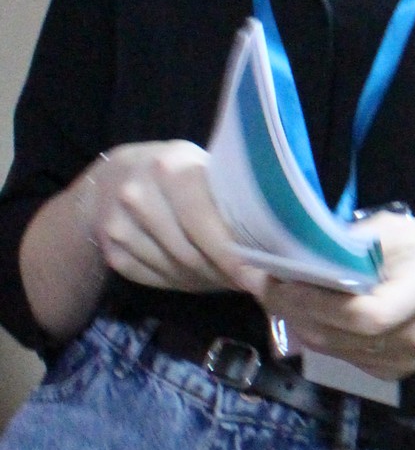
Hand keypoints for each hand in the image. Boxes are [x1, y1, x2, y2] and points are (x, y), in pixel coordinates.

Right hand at [89, 141, 248, 295]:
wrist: (113, 176)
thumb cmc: (175, 173)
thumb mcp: (202, 171)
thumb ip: (227, 201)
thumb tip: (269, 250)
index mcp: (168, 168)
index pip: (201, 220)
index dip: (230, 254)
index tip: (256, 278)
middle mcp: (135, 194)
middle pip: (187, 252)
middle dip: (221, 272)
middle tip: (247, 280)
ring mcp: (116, 224)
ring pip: (171, 269)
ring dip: (201, 278)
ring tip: (223, 274)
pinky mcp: (109, 250)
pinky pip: (151, 278)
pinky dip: (177, 281)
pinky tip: (192, 273)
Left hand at [243, 216, 414, 382]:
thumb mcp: (406, 231)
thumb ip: (358, 240)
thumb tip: (306, 245)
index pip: (362, 313)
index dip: (314, 301)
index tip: (279, 279)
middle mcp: (414, 336)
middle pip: (340, 336)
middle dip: (294, 311)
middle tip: (266, 284)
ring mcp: (405, 361)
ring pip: (335, 351)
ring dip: (301, 325)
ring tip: (280, 297)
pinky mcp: (395, 373)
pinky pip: (346, 358)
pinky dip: (322, 338)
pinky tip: (310, 316)